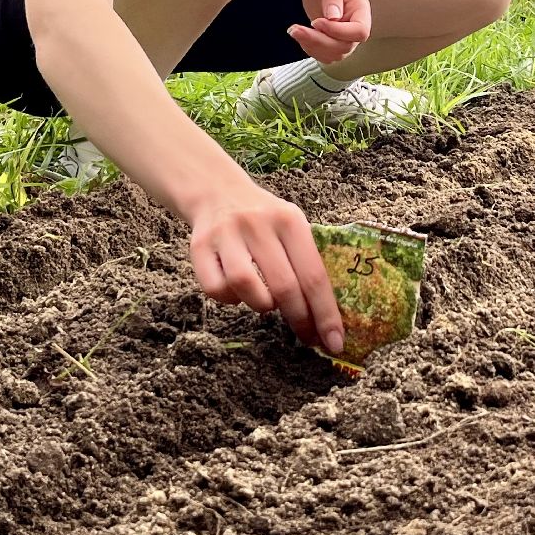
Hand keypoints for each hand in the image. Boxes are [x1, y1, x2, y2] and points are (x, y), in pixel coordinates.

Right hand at [188, 182, 344, 353]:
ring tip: (266, 302)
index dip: (326, 314)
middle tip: (308, 338)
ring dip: (261, 306)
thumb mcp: (292, 225)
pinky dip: (230, 300)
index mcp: (290, 220)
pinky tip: (238, 293)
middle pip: (284, 286)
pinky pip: (215, 288)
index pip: (313, 275)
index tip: (335, 342)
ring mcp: (226, 235)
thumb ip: (306, 261)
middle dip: (300, 320)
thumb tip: (327, 316)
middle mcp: (258, 224)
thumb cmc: (265, 219)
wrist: (218, 192)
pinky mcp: (199, 247)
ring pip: (246, 287)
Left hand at [288, 0, 371, 63]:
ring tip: (294, 30)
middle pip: (345, 46)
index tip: (316, 21)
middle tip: (295, 29)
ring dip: (312, 46)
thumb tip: (334, 17)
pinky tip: (299, 34)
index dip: (338, 31)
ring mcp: (345, 37)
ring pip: (334, 55)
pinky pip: (324, 55)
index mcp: (361, 10)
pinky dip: (310, 49)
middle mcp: (356, 27)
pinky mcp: (332, 42)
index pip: (360, 31)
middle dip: (319, 41)